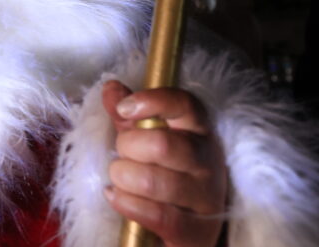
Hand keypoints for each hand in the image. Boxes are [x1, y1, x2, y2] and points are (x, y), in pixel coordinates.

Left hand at [102, 80, 226, 246]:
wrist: (187, 230)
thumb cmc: (162, 175)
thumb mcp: (144, 142)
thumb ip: (128, 117)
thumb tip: (111, 86)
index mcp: (198, 131)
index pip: (185, 104)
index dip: (152, 101)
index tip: (125, 109)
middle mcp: (208, 161)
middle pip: (162, 144)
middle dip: (127, 148)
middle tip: (122, 155)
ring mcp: (206, 197)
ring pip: (153, 181)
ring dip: (123, 178)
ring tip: (119, 180)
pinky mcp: (198, 232)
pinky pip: (156, 215)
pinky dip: (126, 204)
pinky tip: (116, 197)